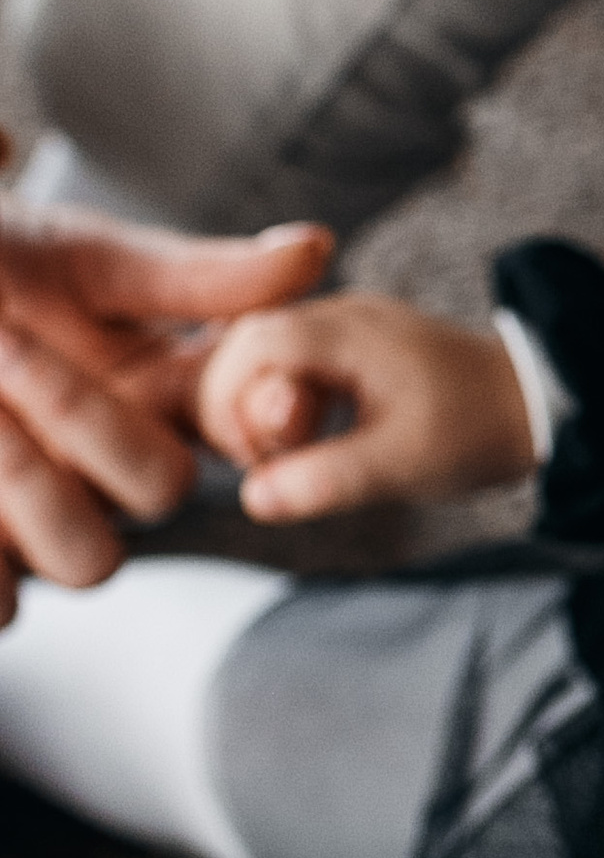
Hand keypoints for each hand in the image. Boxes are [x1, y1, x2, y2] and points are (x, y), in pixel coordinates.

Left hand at [0, 171, 330, 615]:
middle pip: (162, 496)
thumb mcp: (83, 257)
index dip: (268, 414)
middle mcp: (112, 470)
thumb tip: (317, 248)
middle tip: (6, 344)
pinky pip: (2, 609)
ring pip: (88, 560)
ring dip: (29, 486)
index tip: (255, 381)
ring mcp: (43, 523)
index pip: (252, 426)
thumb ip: (195, 273)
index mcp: (161, 399)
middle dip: (87, 423)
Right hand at [196, 293, 536, 518]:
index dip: (232, 402)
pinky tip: (305, 442)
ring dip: (262, 405)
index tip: (257, 457)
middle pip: (248, 344)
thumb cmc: (478, 430)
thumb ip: (326, 479)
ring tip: (284, 457)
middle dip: (240, 405)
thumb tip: (253, 498)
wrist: (543, 403)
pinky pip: (297, 363)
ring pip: (269, 354)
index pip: (250, 344)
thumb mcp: (402, 464)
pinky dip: (287, 401)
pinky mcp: (359, 348)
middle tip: (267, 462)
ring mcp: (351, 327)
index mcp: (348, 331)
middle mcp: (343, 316)